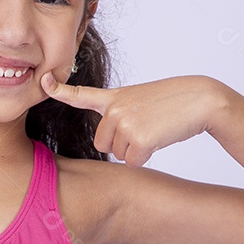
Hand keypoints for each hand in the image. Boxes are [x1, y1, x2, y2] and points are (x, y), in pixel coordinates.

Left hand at [40, 71, 226, 166]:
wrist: (200, 100)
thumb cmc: (173, 103)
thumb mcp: (140, 100)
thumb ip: (119, 114)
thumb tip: (108, 144)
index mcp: (114, 97)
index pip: (81, 94)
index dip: (59, 90)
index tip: (43, 82)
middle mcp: (114, 108)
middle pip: (102, 143)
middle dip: (121, 143)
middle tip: (144, 128)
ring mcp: (124, 122)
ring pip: (117, 153)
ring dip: (135, 149)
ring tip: (154, 130)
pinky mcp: (137, 138)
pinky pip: (132, 161)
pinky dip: (145, 157)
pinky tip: (159, 139)